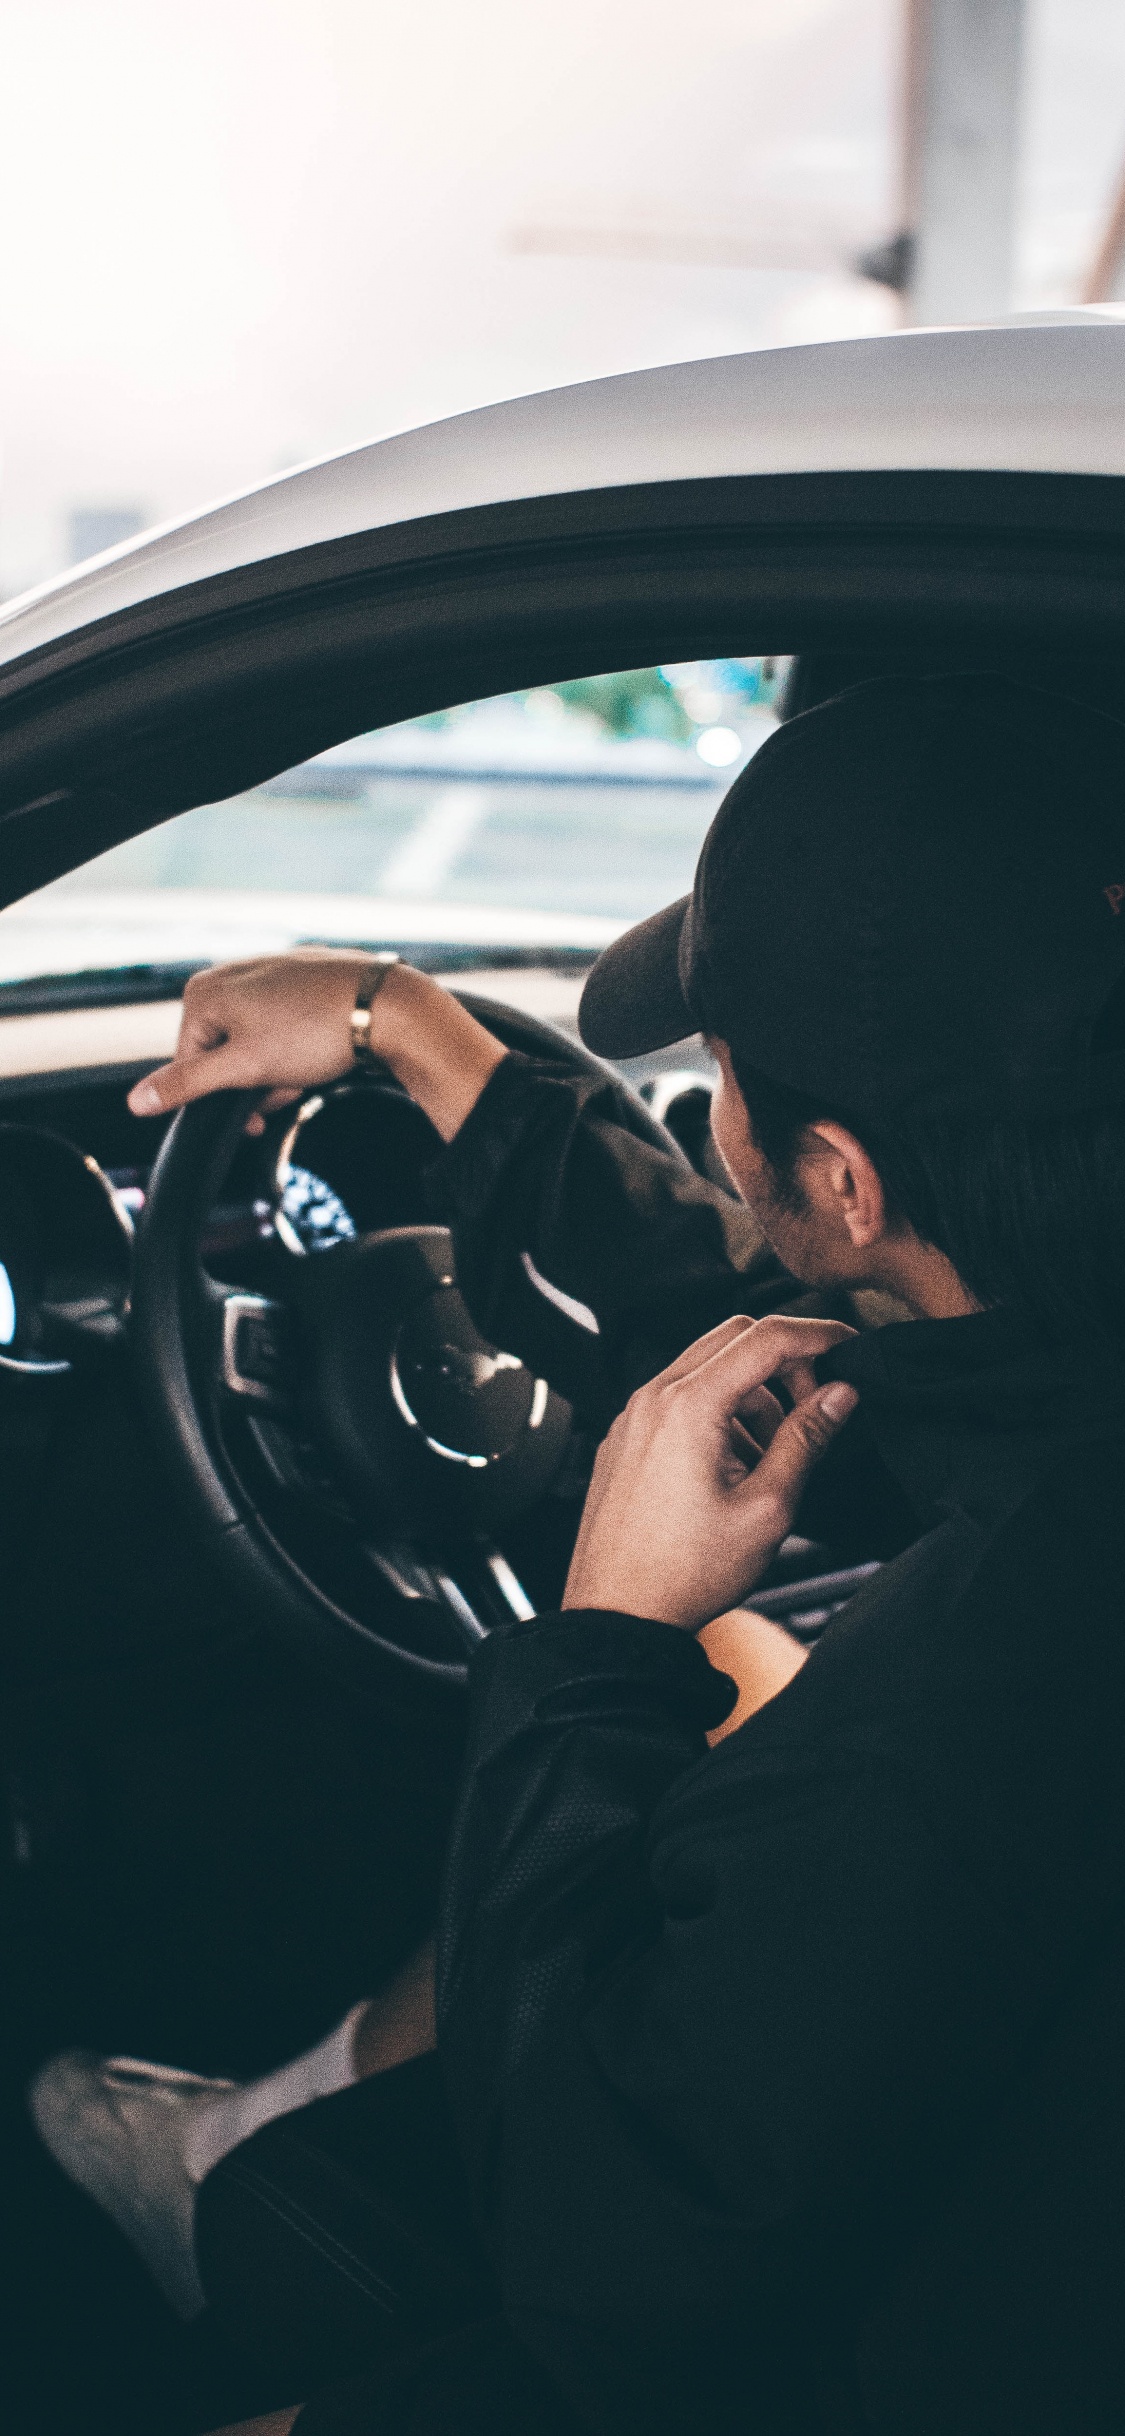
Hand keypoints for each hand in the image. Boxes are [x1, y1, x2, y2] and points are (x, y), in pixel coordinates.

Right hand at [127, 949, 377, 1120]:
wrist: (385, 1006)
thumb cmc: (315, 1032)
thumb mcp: (244, 1068)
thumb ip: (187, 1085)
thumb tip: (136, 1100)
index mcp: (205, 991)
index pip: (190, 1062)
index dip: (220, 1097)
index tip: (254, 1115)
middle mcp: (232, 972)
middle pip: (225, 1051)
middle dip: (255, 1082)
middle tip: (288, 1089)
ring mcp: (269, 970)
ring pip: (258, 1039)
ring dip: (278, 1069)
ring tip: (308, 1069)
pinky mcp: (302, 976)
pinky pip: (285, 1021)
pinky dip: (298, 1045)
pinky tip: (321, 1050)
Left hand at [563, 1314, 859, 1630]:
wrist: (618, 1615)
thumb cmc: (684, 1573)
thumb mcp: (767, 1507)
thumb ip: (806, 1440)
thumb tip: (839, 1395)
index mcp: (689, 1405)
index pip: (765, 1337)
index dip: (818, 1333)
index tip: (849, 1342)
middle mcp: (653, 1398)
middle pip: (733, 1338)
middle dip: (785, 1360)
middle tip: (815, 1404)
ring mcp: (633, 1417)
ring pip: (707, 1368)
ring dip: (752, 1392)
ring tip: (772, 1455)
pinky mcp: (626, 1438)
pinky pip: (679, 1398)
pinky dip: (718, 1411)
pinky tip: (734, 1465)